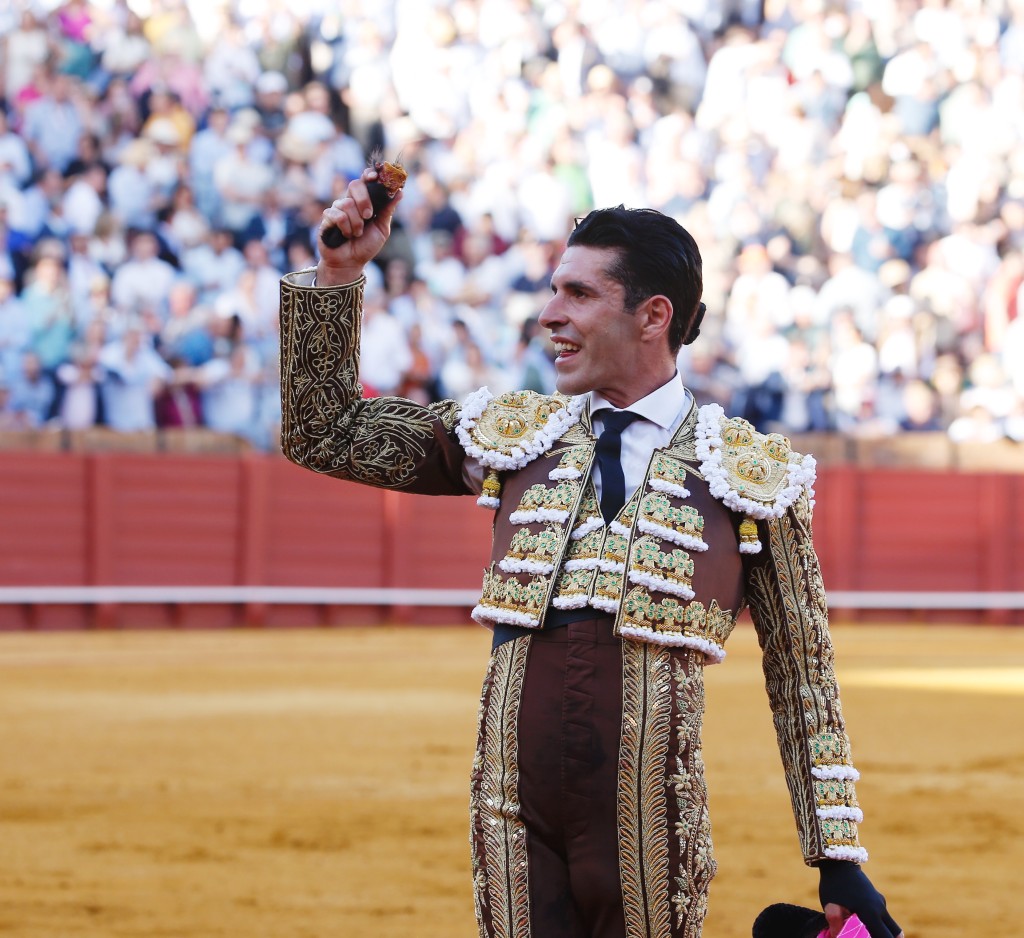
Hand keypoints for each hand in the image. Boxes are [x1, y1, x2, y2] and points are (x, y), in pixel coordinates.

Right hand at [316, 167, 402, 286]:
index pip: (364, 180)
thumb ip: (388, 210)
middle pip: (355, 184)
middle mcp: (350, 201)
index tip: (374, 176)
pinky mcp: (327, 217)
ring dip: (356, 222)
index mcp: (364, 201)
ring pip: (347, 203)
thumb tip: (400, 192)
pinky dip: (345, 227)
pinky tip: (346, 235)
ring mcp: (338, 208)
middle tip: (368, 216)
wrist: (350, 263)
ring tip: (357, 234)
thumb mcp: (382, 229)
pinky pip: (337, 214)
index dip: (368, 174)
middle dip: (364, 200)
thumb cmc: (366, 246)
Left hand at [818, 861, 902, 937]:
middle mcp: (881, 908)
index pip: (887, 937)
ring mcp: (881, 901)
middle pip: (894, 934)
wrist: (838, 863)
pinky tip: (861, 920)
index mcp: (871, 914)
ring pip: (891, 925)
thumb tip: (837, 937)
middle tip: (870, 935)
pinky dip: (878, 922)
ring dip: (883, 931)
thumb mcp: (830, 906)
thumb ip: (836, 924)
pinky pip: (883, 916)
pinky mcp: (878, 897)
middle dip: (886, 937)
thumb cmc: (833, 886)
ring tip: (867, 930)